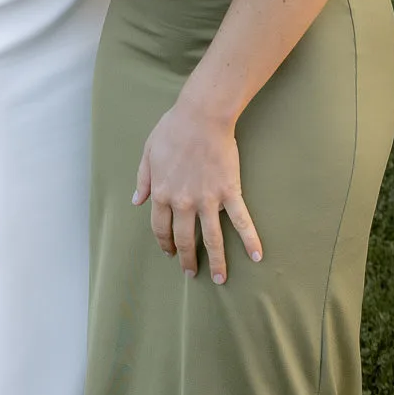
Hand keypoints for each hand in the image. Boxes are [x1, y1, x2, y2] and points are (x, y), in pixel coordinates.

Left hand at [132, 99, 261, 283]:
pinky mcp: (229, 192)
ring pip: (212, 238)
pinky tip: (256, 256)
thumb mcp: (148, 152)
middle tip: (191, 272)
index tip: (170, 253)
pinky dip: (249, 240)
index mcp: (162, 193)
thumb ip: (143, 179)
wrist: (202, 115)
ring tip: (219, 279)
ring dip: (216, 261)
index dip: (165, 243)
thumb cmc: (173, 129)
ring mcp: (208, 199)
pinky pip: (241, 220)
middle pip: (185, 239)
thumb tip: (136, 201)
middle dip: (187, 259)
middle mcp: (183, 202)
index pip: (161, 228)